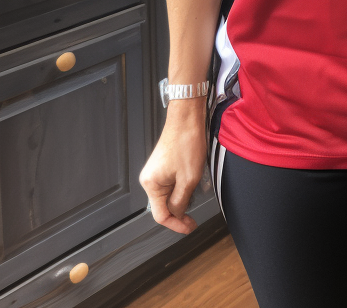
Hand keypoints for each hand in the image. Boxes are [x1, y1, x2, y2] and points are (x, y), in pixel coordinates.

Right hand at [139, 107, 207, 233]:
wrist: (187, 118)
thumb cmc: (187, 143)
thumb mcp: (189, 178)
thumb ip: (181, 201)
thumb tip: (178, 214)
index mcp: (151, 184)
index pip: (161, 215)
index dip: (176, 224)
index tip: (190, 227)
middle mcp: (149, 179)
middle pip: (164, 206)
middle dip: (180, 210)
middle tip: (195, 215)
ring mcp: (155, 172)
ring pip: (169, 195)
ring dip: (183, 197)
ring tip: (196, 188)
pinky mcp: (163, 165)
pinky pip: (171, 184)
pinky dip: (182, 187)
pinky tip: (193, 180)